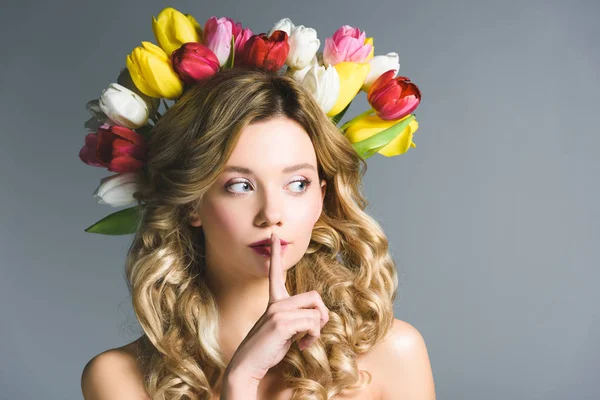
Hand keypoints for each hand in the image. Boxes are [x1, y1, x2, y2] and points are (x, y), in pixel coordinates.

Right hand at [225, 233, 329, 384]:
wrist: (247, 366)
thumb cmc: (266, 350)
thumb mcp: (285, 332)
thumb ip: (297, 319)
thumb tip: (318, 318)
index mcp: (274, 302)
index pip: (276, 273)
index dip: (275, 254)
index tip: (274, 236)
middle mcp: (275, 303)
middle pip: (314, 296)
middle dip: (322, 315)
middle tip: (313, 332)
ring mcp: (278, 311)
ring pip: (316, 311)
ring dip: (317, 330)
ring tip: (305, 341)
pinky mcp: (281, 322)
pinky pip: (312, 323)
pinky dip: (312, 337)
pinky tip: (301, 346)